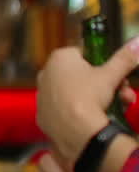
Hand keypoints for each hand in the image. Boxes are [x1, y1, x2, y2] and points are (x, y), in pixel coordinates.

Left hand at [36, 40, 138, 165]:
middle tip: (123, 94)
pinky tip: (93, 119)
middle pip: (82, 75)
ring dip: (97, 99)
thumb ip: (124, 58)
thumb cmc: (89, 95)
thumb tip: (137, 41)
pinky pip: (65, 110)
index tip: (116, 75)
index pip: (84, 54)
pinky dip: (79, 113)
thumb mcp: (111, 75)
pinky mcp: (42, 115)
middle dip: (106, 85)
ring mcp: (42, 95)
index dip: (103, 64)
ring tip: (116, 108)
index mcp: (59, 58)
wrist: (74, 131)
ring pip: (75, 93)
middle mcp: (46, 74)